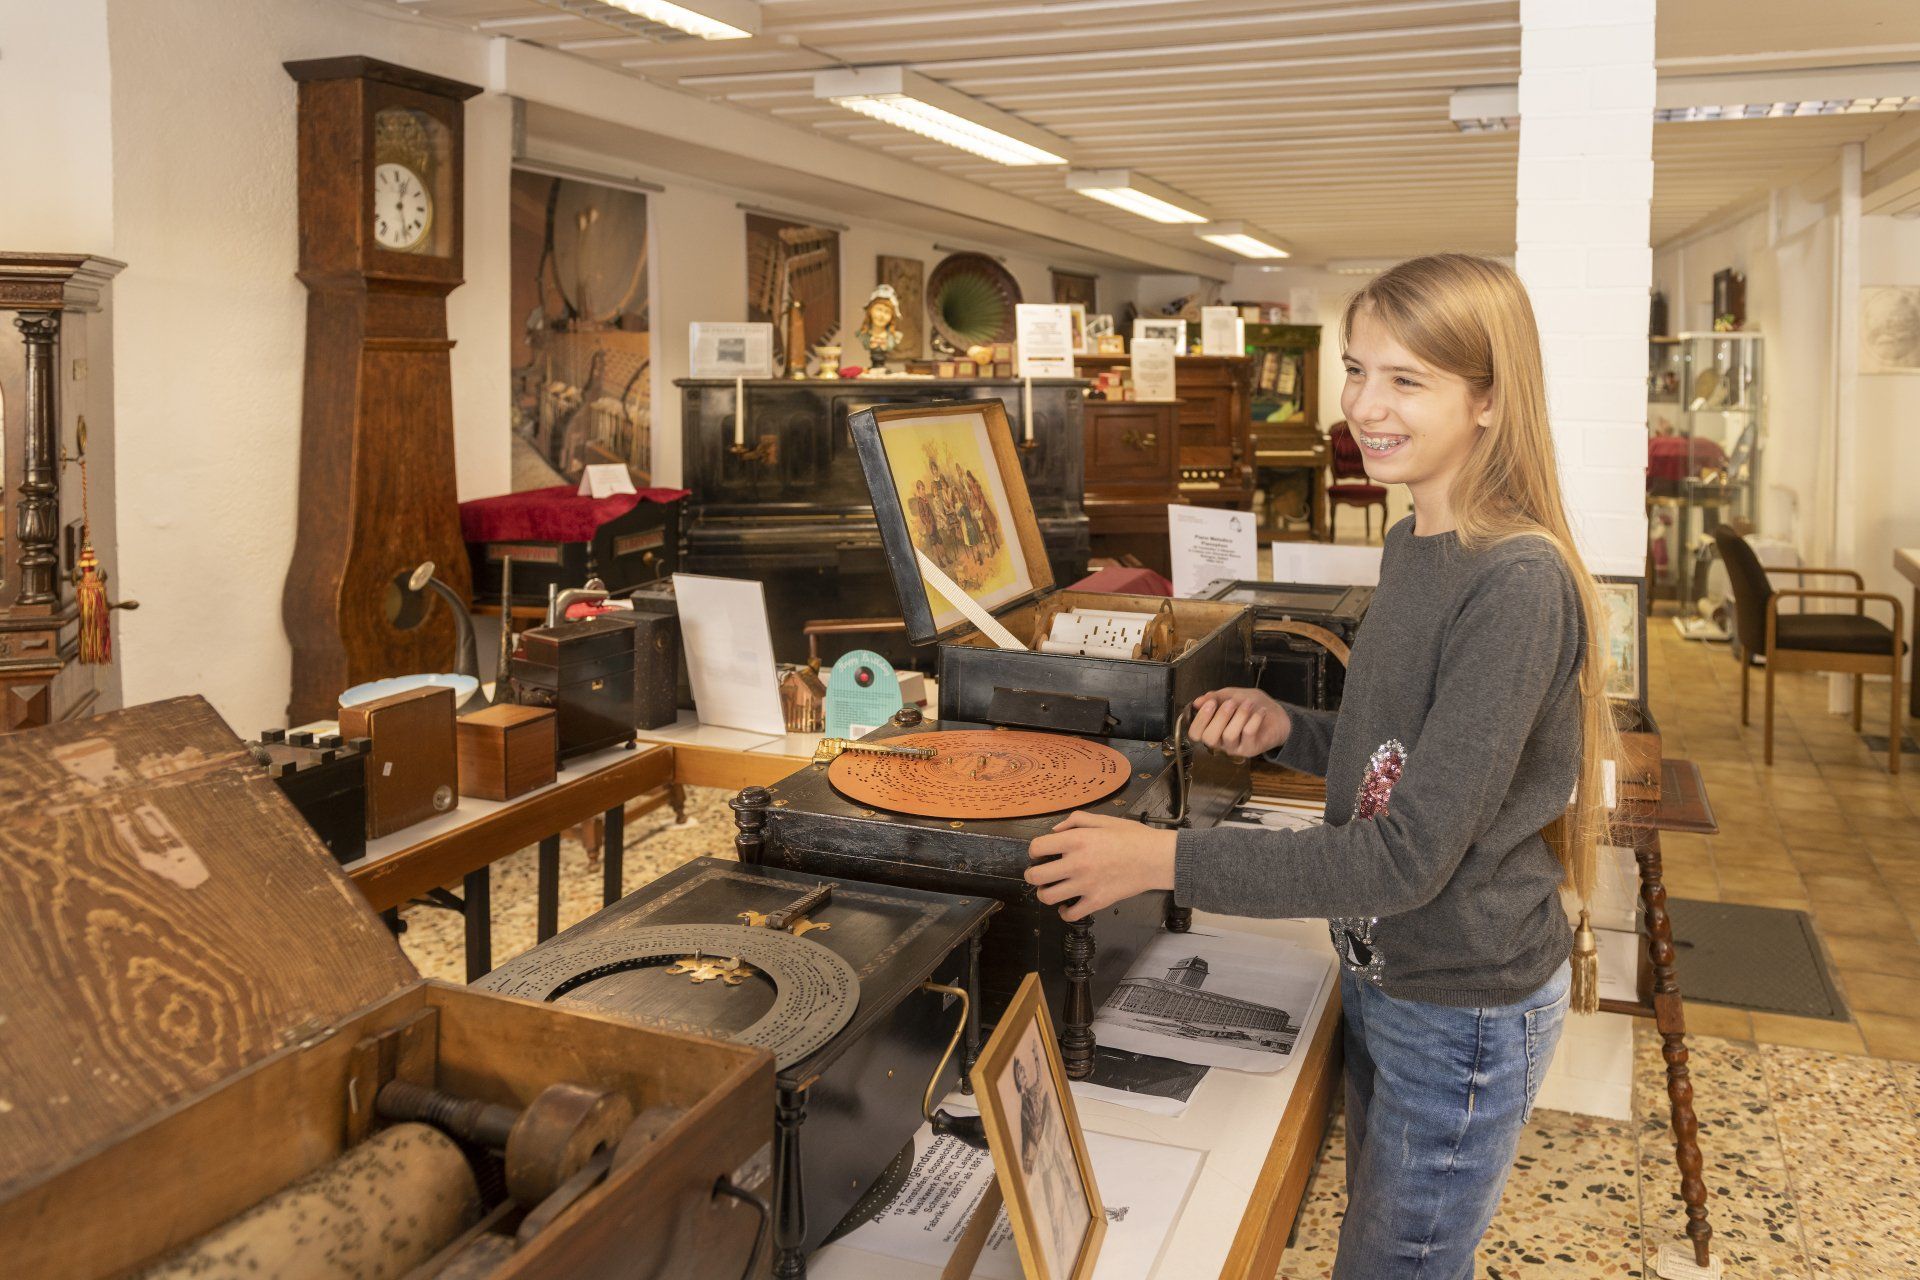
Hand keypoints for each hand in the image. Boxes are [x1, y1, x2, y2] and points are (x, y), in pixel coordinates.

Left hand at [1025, 811, 1175, 921]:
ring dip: (1044, 893)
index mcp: (1076, 840)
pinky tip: (1067, 905)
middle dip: (1033, 874)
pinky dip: (1064, 912)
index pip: (1037, 847)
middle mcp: (1076, 863)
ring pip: (1047, 897)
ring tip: (1051, 889)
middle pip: (1036, 875)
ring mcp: (1086, 885)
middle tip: (1040, 873)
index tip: (1041, 854)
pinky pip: (1070, 914)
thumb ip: (1076, 821)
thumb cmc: (1132, 837)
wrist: (1156, 859)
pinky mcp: (1097, 902)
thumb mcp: (1103, 819)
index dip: (1034, 850)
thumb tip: (1054, 831)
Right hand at [1189, 687, 1289, 756]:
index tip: (1211, 703)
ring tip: (1249, 704)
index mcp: (1212, 729)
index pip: (1195, 733)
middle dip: (1219, 717)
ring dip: (1239, 716)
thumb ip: (1215, 698)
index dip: (1200, 719)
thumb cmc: (1250, 705)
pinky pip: (1248, 734)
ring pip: (1229, 736)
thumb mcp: (1231, 695)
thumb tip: (1197, 701)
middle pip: (1209, 738)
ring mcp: (1235, 748)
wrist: (1276, 715)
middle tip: (1232, 703)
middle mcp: (1221, 742)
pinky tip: (1261, 712)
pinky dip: (1254, 719)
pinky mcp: (1250, 749)